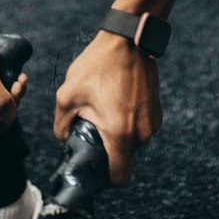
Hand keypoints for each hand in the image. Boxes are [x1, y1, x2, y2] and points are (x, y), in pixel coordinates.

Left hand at [54, 30, 161, 183]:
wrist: (128, 39)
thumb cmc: (98, 65)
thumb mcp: (68, 94)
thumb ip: (61, 125)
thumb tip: (63, 139)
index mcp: (120, 134)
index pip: (119, 178)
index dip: (105, 178)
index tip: (94, 165)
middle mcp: (142, 133)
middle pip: (125, 159)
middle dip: (109, 150)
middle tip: (93, 128)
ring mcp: (153, 122)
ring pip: (134, 143)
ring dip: (120, 135)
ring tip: (105, 110)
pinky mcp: (157, 110)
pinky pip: (141, 128)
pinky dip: (130, 123)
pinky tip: (117, 103)